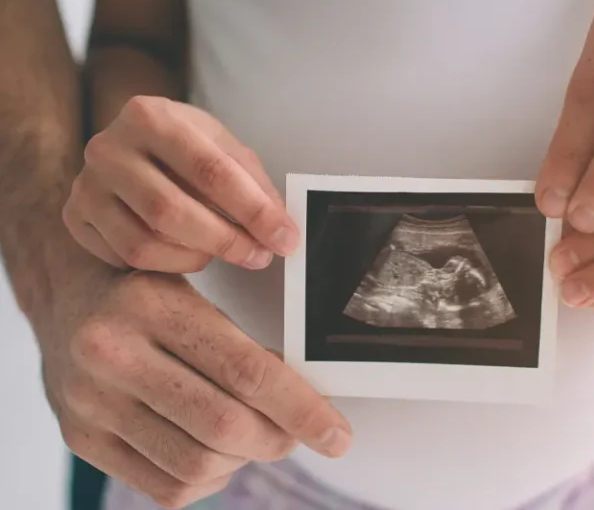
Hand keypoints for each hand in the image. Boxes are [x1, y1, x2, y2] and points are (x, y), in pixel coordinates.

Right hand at [37, 265, 350, 508]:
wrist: (67, 304)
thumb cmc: (145, 297)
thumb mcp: (195, 294)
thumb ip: (244, 344)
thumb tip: (305, 395)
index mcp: (150, 305)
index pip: (245, 369)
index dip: (302, 408)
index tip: (336, 434)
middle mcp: (112, 354)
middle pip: (224, 424)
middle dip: (279, 439)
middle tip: (298, 433)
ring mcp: (90, 403)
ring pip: (197, 463)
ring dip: (245, 459)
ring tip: (255, 436)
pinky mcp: (81, 440)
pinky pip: (165, 488)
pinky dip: (209, 479)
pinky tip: (216, 452)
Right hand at [63, 96, 298, 272]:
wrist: (131, 145)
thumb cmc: (186, 148)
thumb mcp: (224, 148)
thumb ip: (255, 184)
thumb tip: (281, 230)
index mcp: (150, 116)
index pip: (210, 170)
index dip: (253, 210)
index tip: (284, 237)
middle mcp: (108, 147)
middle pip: (172, 211)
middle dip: (227, 241)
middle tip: (260, 255)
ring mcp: (86, 184)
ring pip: (144, 243)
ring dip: (196, 257)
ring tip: (222, 250)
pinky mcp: (76, 217)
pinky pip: (125, 258)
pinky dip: (166, 265)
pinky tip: (186, 251)